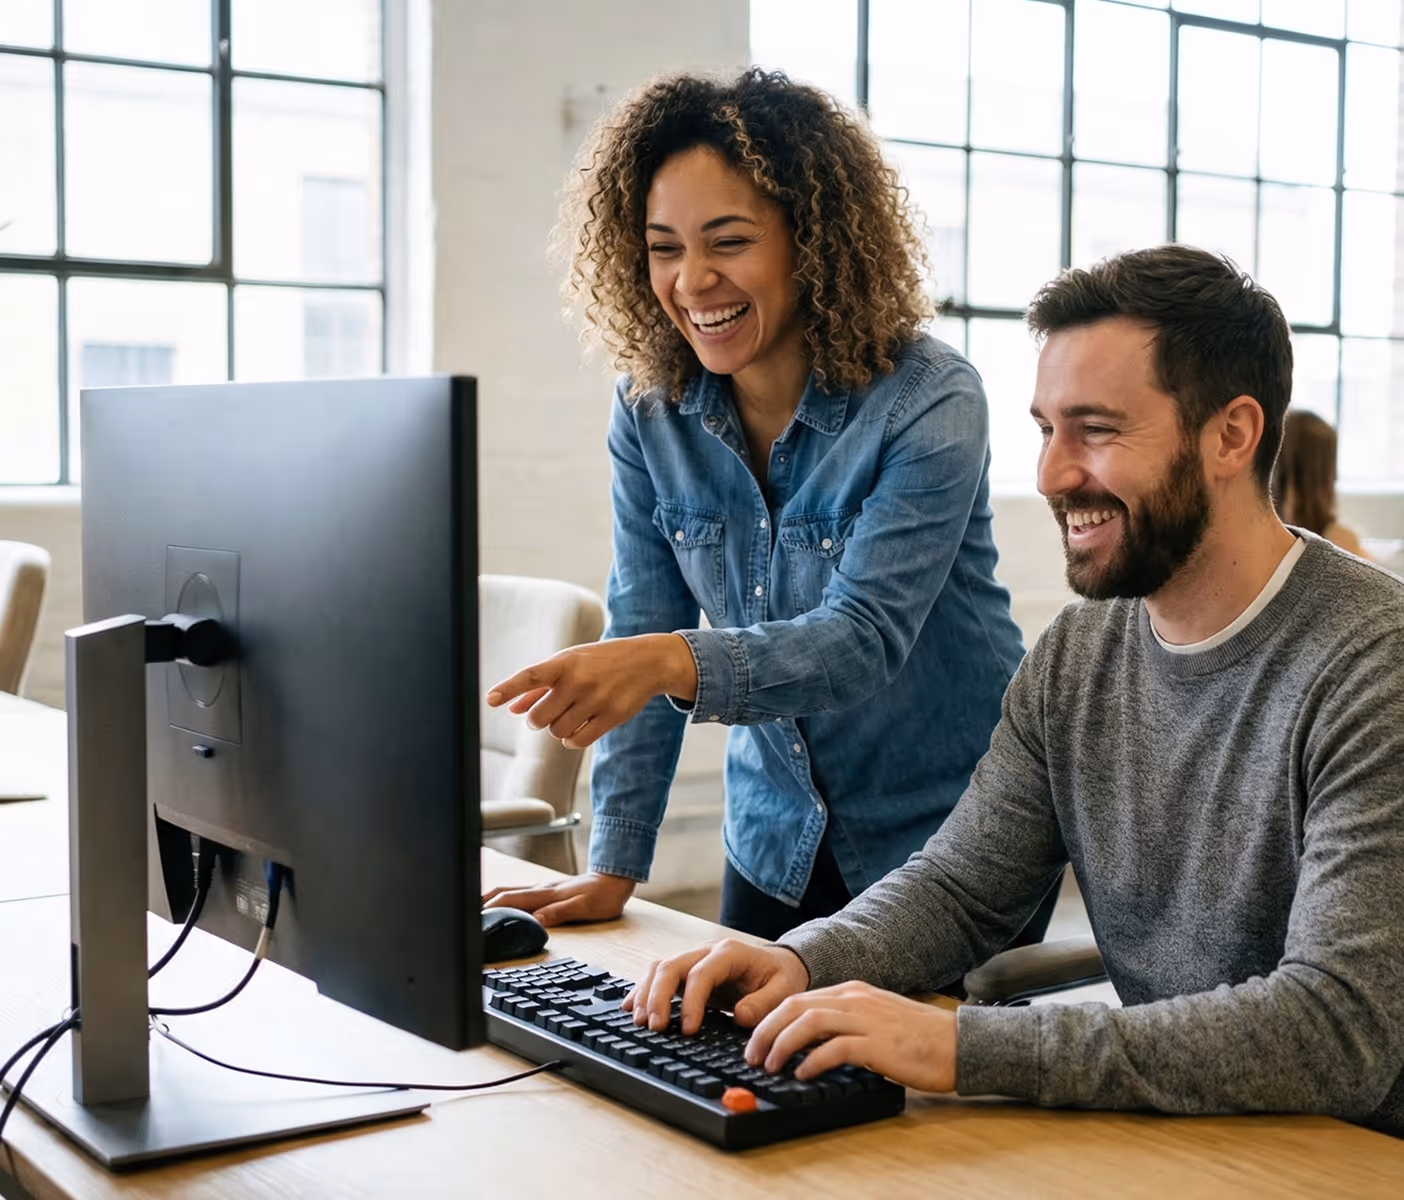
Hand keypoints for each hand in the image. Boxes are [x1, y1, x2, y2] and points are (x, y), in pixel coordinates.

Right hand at [482, 872, 636, 926]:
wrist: (615, 879)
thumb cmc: (602, 896)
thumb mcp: (584, 908)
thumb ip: (559, 913)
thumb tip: (535, 921)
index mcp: (544, 894)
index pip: (509, 900)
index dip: (489, 909)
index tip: (473, 919)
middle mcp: (539, 889)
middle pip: (502, 893)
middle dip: (481, 902)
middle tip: (463, 914)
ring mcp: (542, 888)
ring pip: (508, 891)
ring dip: (489, 899)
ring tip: (473, 909)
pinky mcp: (546, 891)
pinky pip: (518, 893)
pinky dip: (502, 898)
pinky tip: (501, 905)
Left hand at [484, 634, 697, 748]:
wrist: (647, 662)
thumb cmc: (601, 661)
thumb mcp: (570, 663)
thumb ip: (540, 686)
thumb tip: (512, 708)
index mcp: (566, 662)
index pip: (531, 676)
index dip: (509, 688)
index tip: (491, 699)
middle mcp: (580, 680)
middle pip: (539, 717)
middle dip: (537, 720)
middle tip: (545, 714)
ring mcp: (597, 699)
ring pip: (557, 732)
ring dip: (557, 729)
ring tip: (569, 715)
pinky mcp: (612, 716)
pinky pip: (577, 741)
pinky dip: (571, 740)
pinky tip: (577, 728)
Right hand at [623, 939, 809, 1034]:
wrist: (779, 964)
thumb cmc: (780, 976)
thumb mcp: (783, 990)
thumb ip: (764, 1003)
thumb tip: (739, 1017)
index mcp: (729, 953)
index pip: (700, 974)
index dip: (690, 1001)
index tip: (688, 1030)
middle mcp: (706, 951)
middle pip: (671, 966)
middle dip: (658, 996)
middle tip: (655, 1027)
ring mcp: (694, 959)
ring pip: (659, 969)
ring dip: (646, 994)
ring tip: (641, 1022)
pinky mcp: (687, 972)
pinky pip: (658, 976)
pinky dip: (643, 991)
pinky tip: (631, 1008)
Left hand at [744, 981, 957, 1092]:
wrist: (959, 1044)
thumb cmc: (918, 1038)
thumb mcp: (875, 1020)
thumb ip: (845, 1022)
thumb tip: (808, 1042)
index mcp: (852, 991)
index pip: (798, 998)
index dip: (770, 1019)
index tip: (755, 1041)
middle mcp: (855, 999)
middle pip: (795, 1006)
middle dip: (766, 1030)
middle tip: (752, 1055)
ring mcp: (867, 1019)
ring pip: (809, 1022)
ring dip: (782, 1044)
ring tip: (770, 1066)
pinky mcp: (878, 1044)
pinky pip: (835, 1048)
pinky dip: (812, 1061)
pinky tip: (802, 1075)